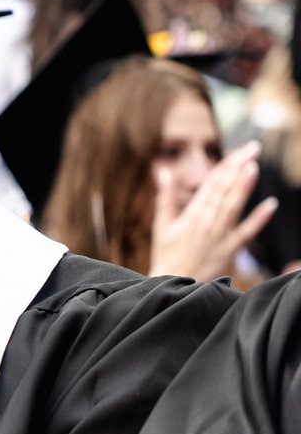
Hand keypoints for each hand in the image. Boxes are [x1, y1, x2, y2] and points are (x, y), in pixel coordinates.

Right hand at [148, 141, 277, 280]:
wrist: (172, 286)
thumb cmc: (166, 256)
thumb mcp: (161, 225)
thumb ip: (165, 197)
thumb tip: (163, 171)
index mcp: (191, 214)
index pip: (211, 183)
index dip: (226, 165)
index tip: (239, 151)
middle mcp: (206, 222)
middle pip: (224, 189)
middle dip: (239, 167)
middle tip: (253, 148)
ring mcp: (219, 236)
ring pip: (234, 206)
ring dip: (244, 186)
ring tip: (255, 166)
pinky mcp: (229, 250)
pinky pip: (246, 232)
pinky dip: (259, 219)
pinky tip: (271, 204)